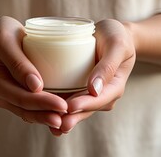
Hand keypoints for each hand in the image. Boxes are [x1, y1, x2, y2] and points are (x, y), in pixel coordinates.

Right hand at [0, 16, 67, 128]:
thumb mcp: (4, 40)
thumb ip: (17, 62)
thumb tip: (35, 86)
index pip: (22, 98)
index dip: (43, 104)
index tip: (63, 105)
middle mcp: (0, 94)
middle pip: (27, 110)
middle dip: (48, 114)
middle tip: (70, 115)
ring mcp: (8, 96)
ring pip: (30, 112)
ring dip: (48, 117)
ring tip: (68, 120)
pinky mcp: (17, 94)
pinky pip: (32, 107)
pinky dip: (46, 111)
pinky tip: (61, 113)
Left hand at [49, 19, 135, 135]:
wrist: (110, 33)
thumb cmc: (116, 36)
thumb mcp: (116, 46)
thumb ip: (108, 65)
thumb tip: (94, 89)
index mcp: (114, 86)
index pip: (100, 99)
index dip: (85, 104)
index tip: (70, 107)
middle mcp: (102, 93)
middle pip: (86, 109)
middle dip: (72, 118)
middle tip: (57, 125)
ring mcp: (89, 92)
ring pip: (76, 109)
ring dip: (64, 117)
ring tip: (50, 126)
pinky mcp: (77, 88)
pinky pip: (68, 99)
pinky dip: (58, 107)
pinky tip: (44, 112)